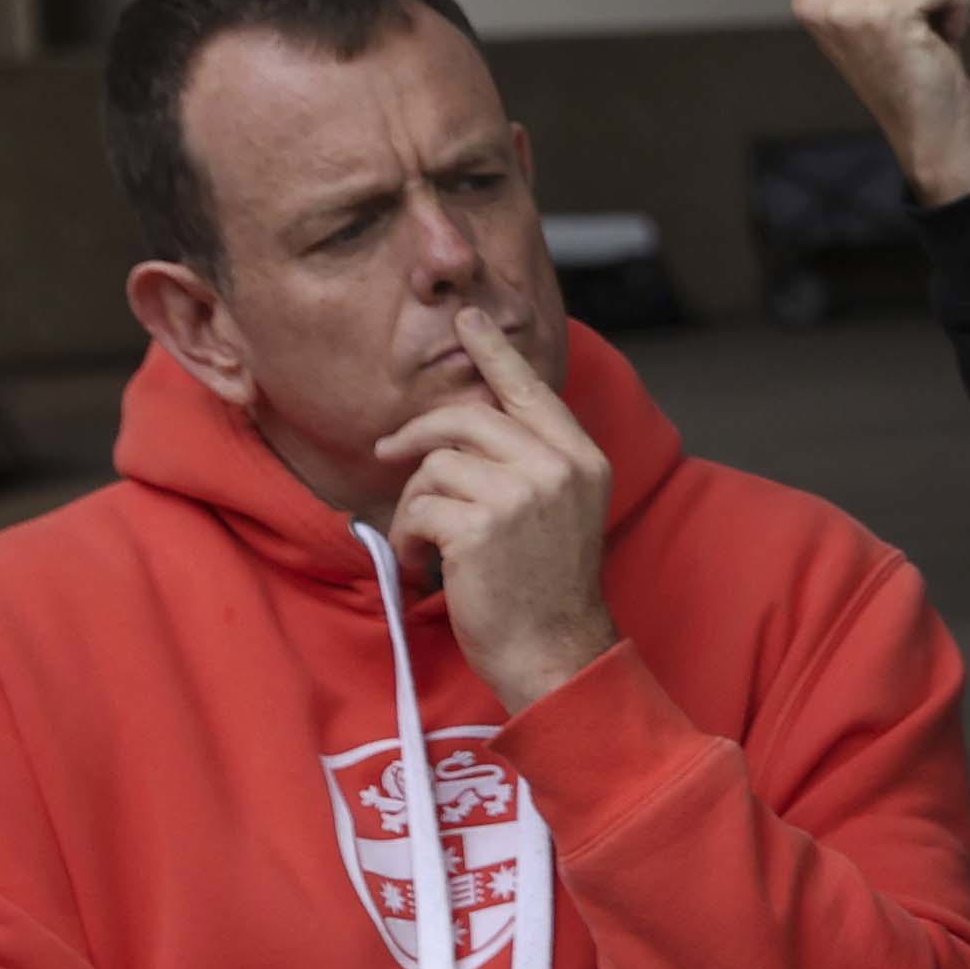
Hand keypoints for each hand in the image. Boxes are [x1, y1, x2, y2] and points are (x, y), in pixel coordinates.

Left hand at [373, 310, 618, 712]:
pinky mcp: (480, 526)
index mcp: (581, 458)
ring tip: (420, 541)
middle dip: (418, 435)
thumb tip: (468, 423)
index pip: (530, 390)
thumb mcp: (558, 510)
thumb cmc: (547, 586)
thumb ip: (530, 462)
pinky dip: (405, 537)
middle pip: (467, 418)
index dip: (494, 352)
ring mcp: (521, 494)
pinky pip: (417, 507)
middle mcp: (557, 466)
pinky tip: (418, 564)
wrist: (555, 649)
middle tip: (388, 453)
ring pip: (435, 466)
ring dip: (412, 505)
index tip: (467, 319)